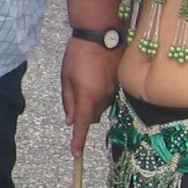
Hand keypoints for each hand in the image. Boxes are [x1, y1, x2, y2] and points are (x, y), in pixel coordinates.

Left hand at [60, 39, 118, 154]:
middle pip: (92, 116)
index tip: (76, 154)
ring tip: (85, 76)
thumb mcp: (66, 77)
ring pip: (101, 106)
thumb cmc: (78, 54)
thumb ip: (68, 101)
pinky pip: (108, 96)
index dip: (78, 141)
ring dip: (92, 100)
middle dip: (83, 112)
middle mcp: (104, 97)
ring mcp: (115, 90)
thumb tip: (70, 121)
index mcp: (88, 96)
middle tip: (75, 92)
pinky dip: (100, 92)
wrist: (101, 33)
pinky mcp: (121, 83)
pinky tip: (96, 74)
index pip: (82, 125)